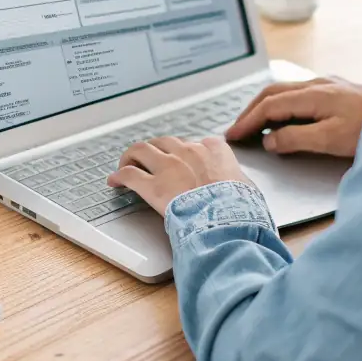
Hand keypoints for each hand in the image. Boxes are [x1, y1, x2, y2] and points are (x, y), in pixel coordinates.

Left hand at [108, 135, 251, 216]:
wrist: (228, 218)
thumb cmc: (241, 206)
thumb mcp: (247, 186)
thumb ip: (238, 180)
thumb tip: (240, 187)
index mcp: (213, 150)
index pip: (194, 143)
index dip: (184, 152)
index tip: (180, 159)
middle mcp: (188, 152)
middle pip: (163, 142)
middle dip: (154, 150)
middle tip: (148, 160)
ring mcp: (168, 166)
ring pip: (141, 149)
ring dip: (131, 156)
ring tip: (126, 164)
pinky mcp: (152, 185)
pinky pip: (129, 174)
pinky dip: (119, 176)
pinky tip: (114, 181)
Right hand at [225, 77, 361, 159]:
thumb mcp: (331, 140)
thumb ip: (296, 139)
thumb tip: (270, 140)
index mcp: (313, 94)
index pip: (269, 105)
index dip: (248, 120)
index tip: (233, 135)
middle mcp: (318, 84)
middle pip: (272, 92)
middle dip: (250, 110)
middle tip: (237, 129)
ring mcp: (328, 84)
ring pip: (285, 90)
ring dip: (265, 105)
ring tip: (255, 123)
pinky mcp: (337, 90)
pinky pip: (299, 92)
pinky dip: (282, 104)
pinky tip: (286, 116)